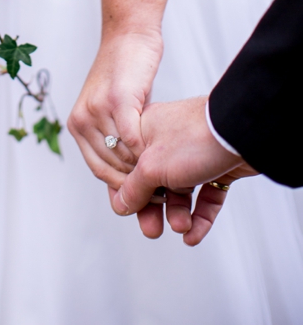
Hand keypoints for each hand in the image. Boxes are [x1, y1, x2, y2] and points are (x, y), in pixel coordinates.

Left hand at [68, 28, 163, 187]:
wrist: (129, 36)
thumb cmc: (124, 73)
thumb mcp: (110, 109)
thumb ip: (114, 139)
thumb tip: (128, 178)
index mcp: (78, 125)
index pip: (99, 169)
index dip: (122, 188)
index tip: (145, 197)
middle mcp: (83, 119)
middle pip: (111, 167)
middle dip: (135, 183)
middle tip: (161, 192)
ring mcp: (98, 109)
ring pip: (123, 156)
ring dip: (144, 169)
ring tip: (166, 176)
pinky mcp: (118, 99)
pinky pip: (132, 137)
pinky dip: (147, 148)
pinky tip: (162, 150)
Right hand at [110, 97, 257, 244]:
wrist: (242, 132)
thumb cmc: (195, 137)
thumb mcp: (153, 165)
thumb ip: (134, 186)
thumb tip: (122, 202)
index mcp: (146, 131)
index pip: (126, 163)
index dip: (124, 188)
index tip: (126, 209)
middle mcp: (168, 141)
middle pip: (154, 181)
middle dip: (152, 209)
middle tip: (152, 229)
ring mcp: (194, 154)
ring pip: (180, 191)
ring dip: (178, 215)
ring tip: (181, 227)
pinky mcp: (218, 167)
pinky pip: (204, 197)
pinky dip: (199, 217)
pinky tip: (194, 233)